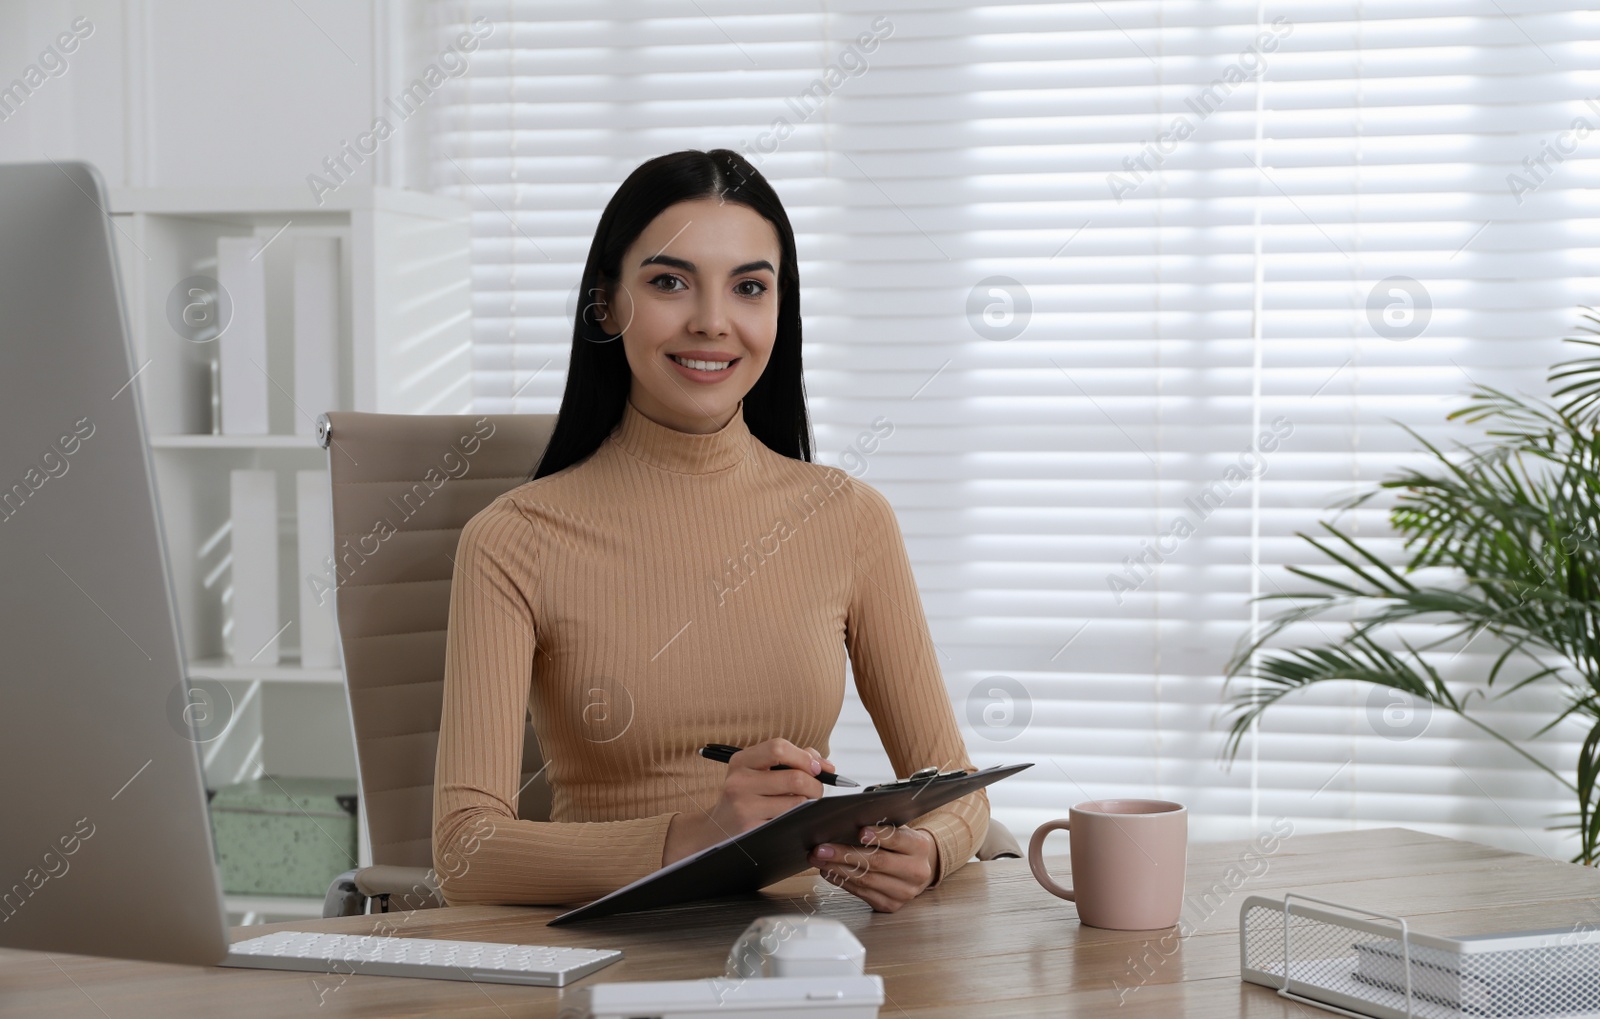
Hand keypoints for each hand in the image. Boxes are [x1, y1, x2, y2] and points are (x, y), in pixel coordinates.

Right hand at [663, 738, 836, 865]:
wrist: (715, 831)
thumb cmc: (744, 798)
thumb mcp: (756, 772)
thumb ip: (790, 760)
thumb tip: (824, 764)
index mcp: (741, 761)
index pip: (778, 748)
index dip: (804, 757)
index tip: (817, 768)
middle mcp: (739, 782)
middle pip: (794, 778)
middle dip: (816, 785)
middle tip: (817, 791)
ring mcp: (744, 807)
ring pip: (796, 803)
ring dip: (809, 805)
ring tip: (804, 805)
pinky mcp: (752, 830)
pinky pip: (789, 822)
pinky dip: (798, 820)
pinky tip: (793, 820)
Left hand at [807, 823, 937, 912]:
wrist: (917, 869)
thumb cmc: (901, 845)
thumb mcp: (898, 829)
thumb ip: (880, 826)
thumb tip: (847, 822)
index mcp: (919, 847)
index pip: (898, 839)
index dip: (879, 835)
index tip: (860, 831)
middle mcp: (916, 871)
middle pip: (877, 862)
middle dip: (845, 854)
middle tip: (822, 849)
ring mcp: (904, 892)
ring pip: (866, 880)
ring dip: (838, 869)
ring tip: (819, 860)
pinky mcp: (890, 905)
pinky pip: (862, 893)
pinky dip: (842, 881)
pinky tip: (829, 872)